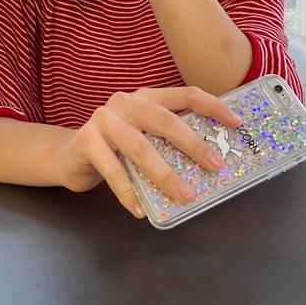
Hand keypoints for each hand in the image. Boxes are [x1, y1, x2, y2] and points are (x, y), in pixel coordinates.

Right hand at [53, 86, 242, 218]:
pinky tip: (140, 210)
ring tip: (185, 196)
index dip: (212, 106)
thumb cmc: (116, 149)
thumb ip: (169, 143)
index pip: (185, 94)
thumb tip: (210, 165)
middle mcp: (126, 102)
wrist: (69, 156)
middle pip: (164, 120)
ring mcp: (103, 119)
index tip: (237, 123)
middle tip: (215, 165)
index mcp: (147, 97)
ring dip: (165, 174)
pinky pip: (112, 170)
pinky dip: (128, 192)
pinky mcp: (86, 141)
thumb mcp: (144, 138)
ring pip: (140, 147)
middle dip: (193, 144)